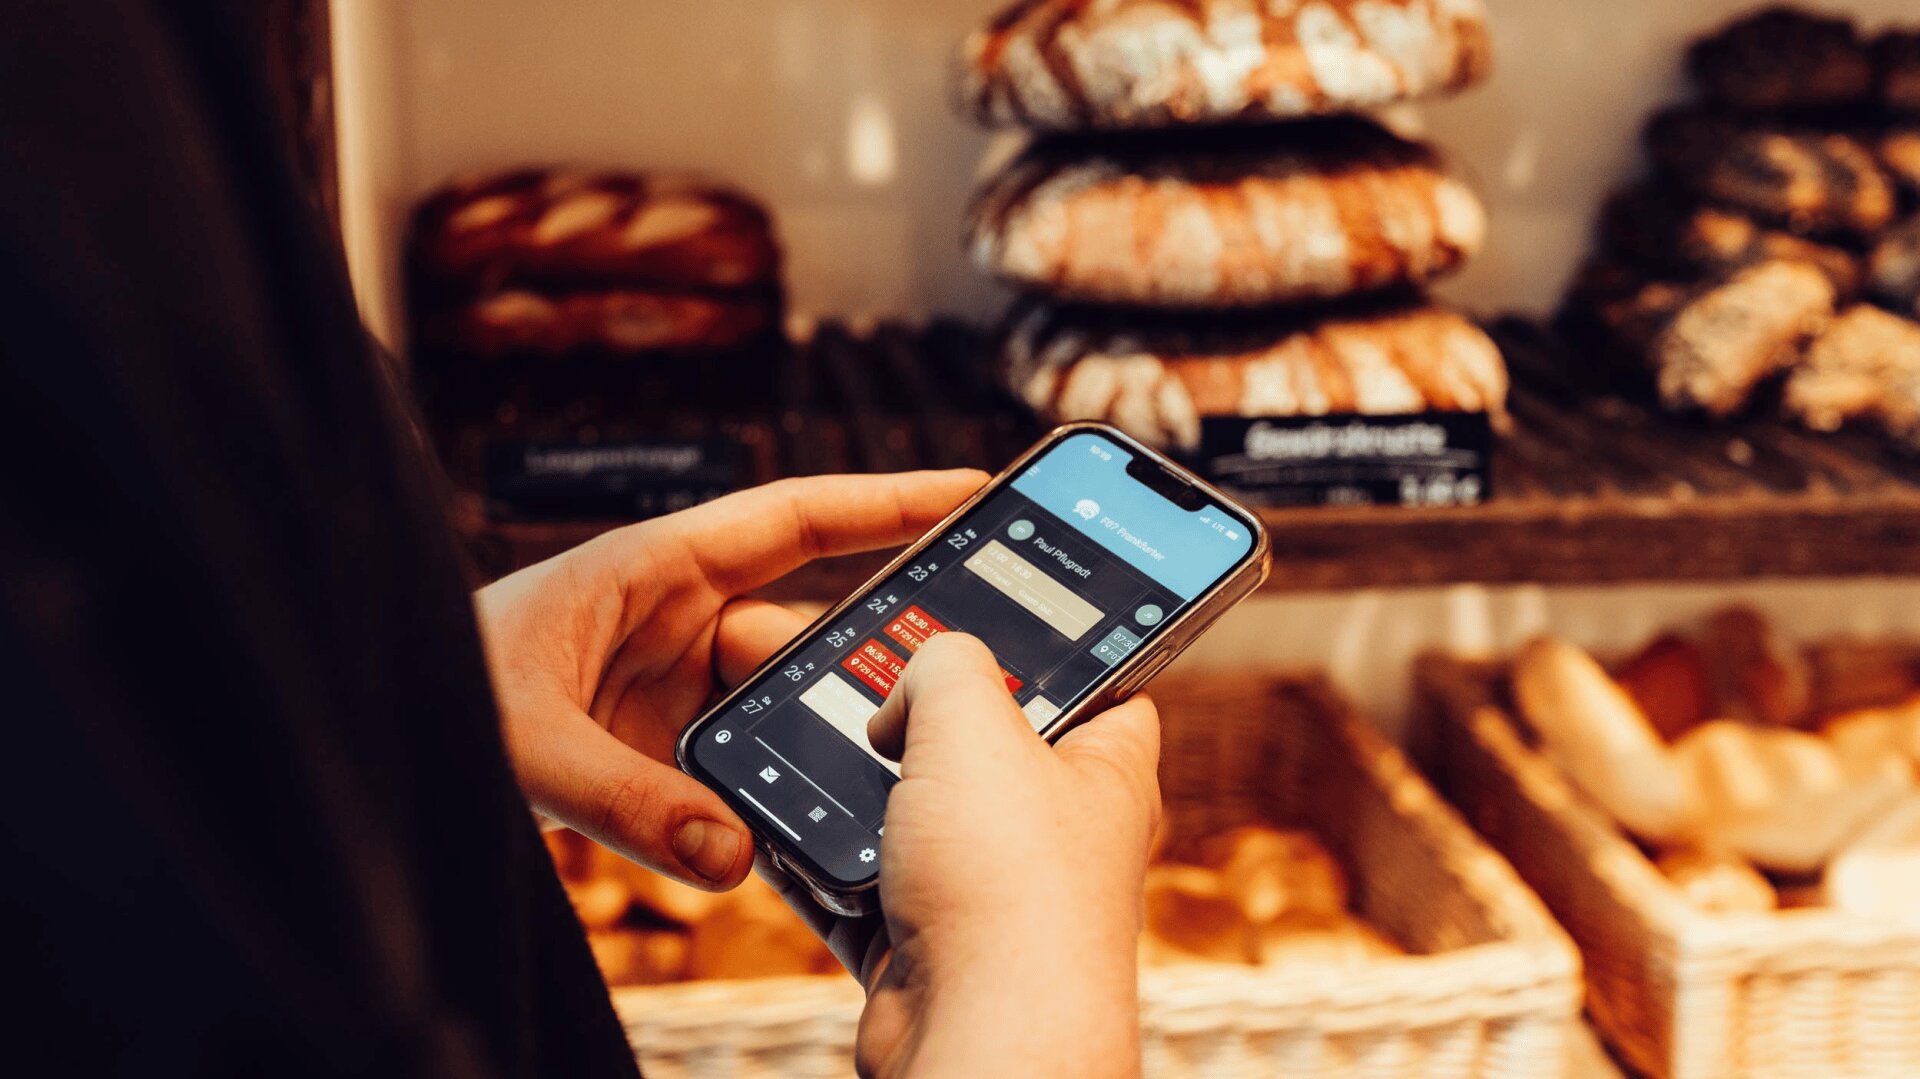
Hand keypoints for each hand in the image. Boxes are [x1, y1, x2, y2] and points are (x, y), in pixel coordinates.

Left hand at [474, 470, 983, 888]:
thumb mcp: (520, 740)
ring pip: (772, 706)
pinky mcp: (654, 744)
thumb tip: (732, 860)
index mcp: (650, 568)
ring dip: (800, 746)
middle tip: (933, 698)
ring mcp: (667, 682)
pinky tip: (776, 834)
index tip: (969, 491)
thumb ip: (624, 800)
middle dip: (858, 664)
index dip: (886, 498)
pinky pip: (733, 763)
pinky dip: (758, 797)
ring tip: (846, 785)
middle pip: (801, 629)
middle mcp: (671, 617)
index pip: (794, 518)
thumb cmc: (427, 687)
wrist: (370, 726)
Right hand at [769, 633, 1160, 1078]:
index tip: (993, 616)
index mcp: (1104, 768)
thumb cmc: (1009, 889)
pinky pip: (863, 886)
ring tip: (810, 751)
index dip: (1051, 644)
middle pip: (982, 745)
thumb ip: (943, 663)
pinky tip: (782, 831)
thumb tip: (907, 690)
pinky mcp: (928, 946)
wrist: (979, 1042)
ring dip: (858, 791)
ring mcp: (991, 892)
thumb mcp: (973, 721)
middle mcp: (1056, 832)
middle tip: (869, 689)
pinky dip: (821, 863)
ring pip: (913, 816)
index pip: (1098, 681)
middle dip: (918, 720)